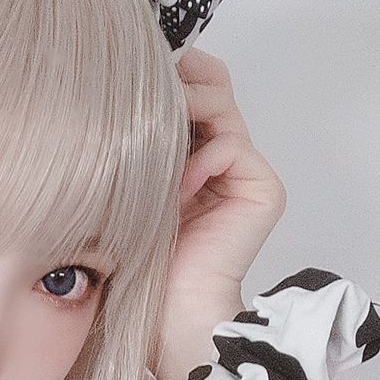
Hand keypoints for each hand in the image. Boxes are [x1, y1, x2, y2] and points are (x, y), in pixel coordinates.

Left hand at [151, 46, 287, 379]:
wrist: (170, 314)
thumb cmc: (139, 260)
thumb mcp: (129, 183)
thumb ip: (138, 136)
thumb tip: (117, 81)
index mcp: (194, 153)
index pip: (193, 87)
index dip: (170, 69)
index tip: (132, 64)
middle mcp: (225, 157)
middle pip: (213, 84)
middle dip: (179, 74)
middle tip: (145, 80)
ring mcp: (246, 172)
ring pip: (222, 103)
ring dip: (184, 107)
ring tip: (155, 130)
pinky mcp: (262, 189)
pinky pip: (231, 145)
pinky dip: (199, 159)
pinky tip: (177, 188)